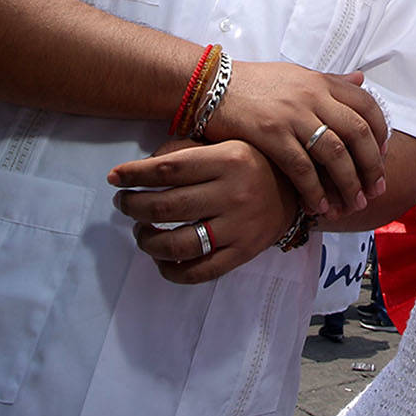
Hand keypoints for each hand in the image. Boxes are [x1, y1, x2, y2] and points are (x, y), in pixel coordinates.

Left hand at [107, 139, 297, 283]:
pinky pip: (200, 271)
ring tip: (140, 231)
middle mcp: (234, 193)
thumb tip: (141, 169)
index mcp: (229, 159)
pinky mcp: (243, 253)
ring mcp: (239, 227)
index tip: (114, 177)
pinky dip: (172, 271)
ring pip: (178, 243)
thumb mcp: (225, 144)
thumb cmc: (253, 163)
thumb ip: (186, 150)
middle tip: (123, 203)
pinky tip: (161, 260)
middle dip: (133, 206)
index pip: (169, 168)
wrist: (300, 190)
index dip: (135, 174)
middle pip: (166, 206)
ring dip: (147, 239)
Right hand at [207, 63, 386, 217]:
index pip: (367, 106)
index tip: (383, 157)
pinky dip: (314, 189)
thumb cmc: (255, 84)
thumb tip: (361, 80)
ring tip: (353, 204)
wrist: (210, 84)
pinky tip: (319, 205)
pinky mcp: (270, 133)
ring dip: (348, 183)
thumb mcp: (297, 75)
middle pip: (358, 133)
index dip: (381, 134)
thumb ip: (330, 82)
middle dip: (372, 165)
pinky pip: (301, 167)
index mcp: (321, 82)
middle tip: (375, 190)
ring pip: (335, 153)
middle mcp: (313, 95)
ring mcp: (293, 114)